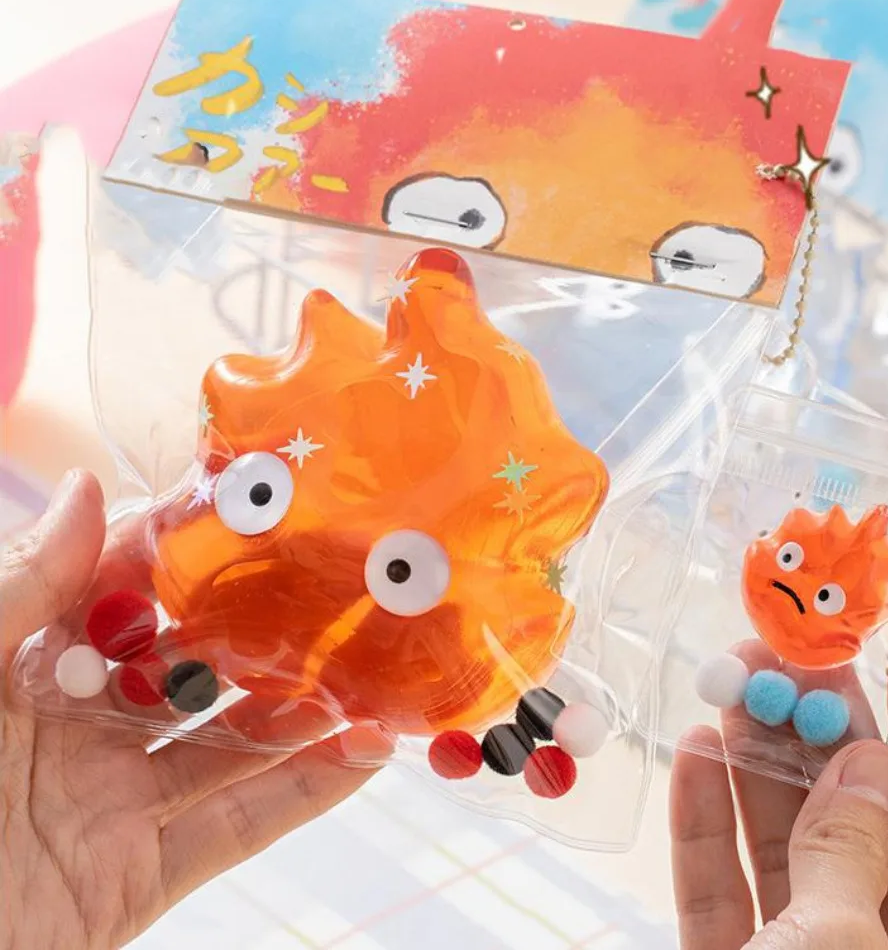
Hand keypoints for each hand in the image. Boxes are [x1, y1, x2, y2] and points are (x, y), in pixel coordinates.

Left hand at [0, 471, 392, 949]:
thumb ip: (17, 589)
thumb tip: (84, 486)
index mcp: (24, 667)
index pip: (122, 589)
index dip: (188, 548)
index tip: (263, 508)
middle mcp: (77, 726)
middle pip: (192, 665)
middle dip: (266, 627)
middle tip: (345, 585)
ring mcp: (110, 803)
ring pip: (228, 744)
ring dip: (305, 708)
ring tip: (374, 664)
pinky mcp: (134, 878)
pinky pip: (234, 829)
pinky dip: (306, 794)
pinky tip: (368, 751)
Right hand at [670, 635, 887, 947]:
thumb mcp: (838, 945)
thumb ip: (849, 852)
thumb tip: (866, 764)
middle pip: (859, 827)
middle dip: (825, 736)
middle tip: (798, 660)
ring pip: (785, 851)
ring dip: (755, 765)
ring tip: (736, 686)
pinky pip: (723, 892)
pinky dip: (706, 827)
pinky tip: (694, 757)